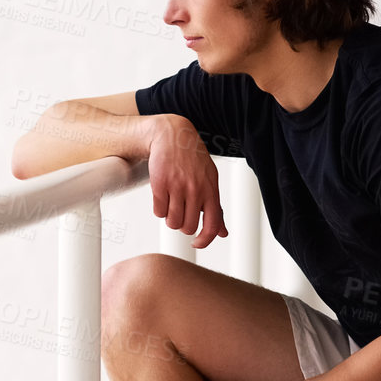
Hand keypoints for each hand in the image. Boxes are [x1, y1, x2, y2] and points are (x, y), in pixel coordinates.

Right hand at [148, 118, 226, 248]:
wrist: (172, 136)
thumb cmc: (192, 159)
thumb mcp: (210, 181)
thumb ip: (216, 208)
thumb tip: (222, 233)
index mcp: (210, 190)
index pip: (211, 225)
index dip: (203, 240)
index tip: (196, 244)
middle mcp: (195, 190)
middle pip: (187, 227)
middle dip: (182, 225)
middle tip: (180, 212)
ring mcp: (177, 187)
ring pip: (171, 222)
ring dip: (170, 218)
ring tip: (171, 204)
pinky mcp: (160, 185)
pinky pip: (158, 211)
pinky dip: (159, 208)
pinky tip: (163, 196)